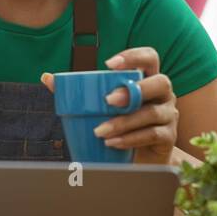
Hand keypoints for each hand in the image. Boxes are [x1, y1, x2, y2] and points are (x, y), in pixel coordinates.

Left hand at [40, 47, 177, 164]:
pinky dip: (131, 139)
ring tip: (100, 131)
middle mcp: (162, 94)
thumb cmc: (117, 125)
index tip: (109, 64)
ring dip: (125, 121)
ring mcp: (169, 115)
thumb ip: (75, 91)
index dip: (134, 56)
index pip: (149, 57)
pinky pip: (154, 134)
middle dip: (133, 90)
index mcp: (147, 79)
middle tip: (108, 100)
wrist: (137, 159)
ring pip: (152, 112)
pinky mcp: (169, 137)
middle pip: (160, 82)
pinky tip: (112, 143)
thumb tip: (47, 78)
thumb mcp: (99, 107)